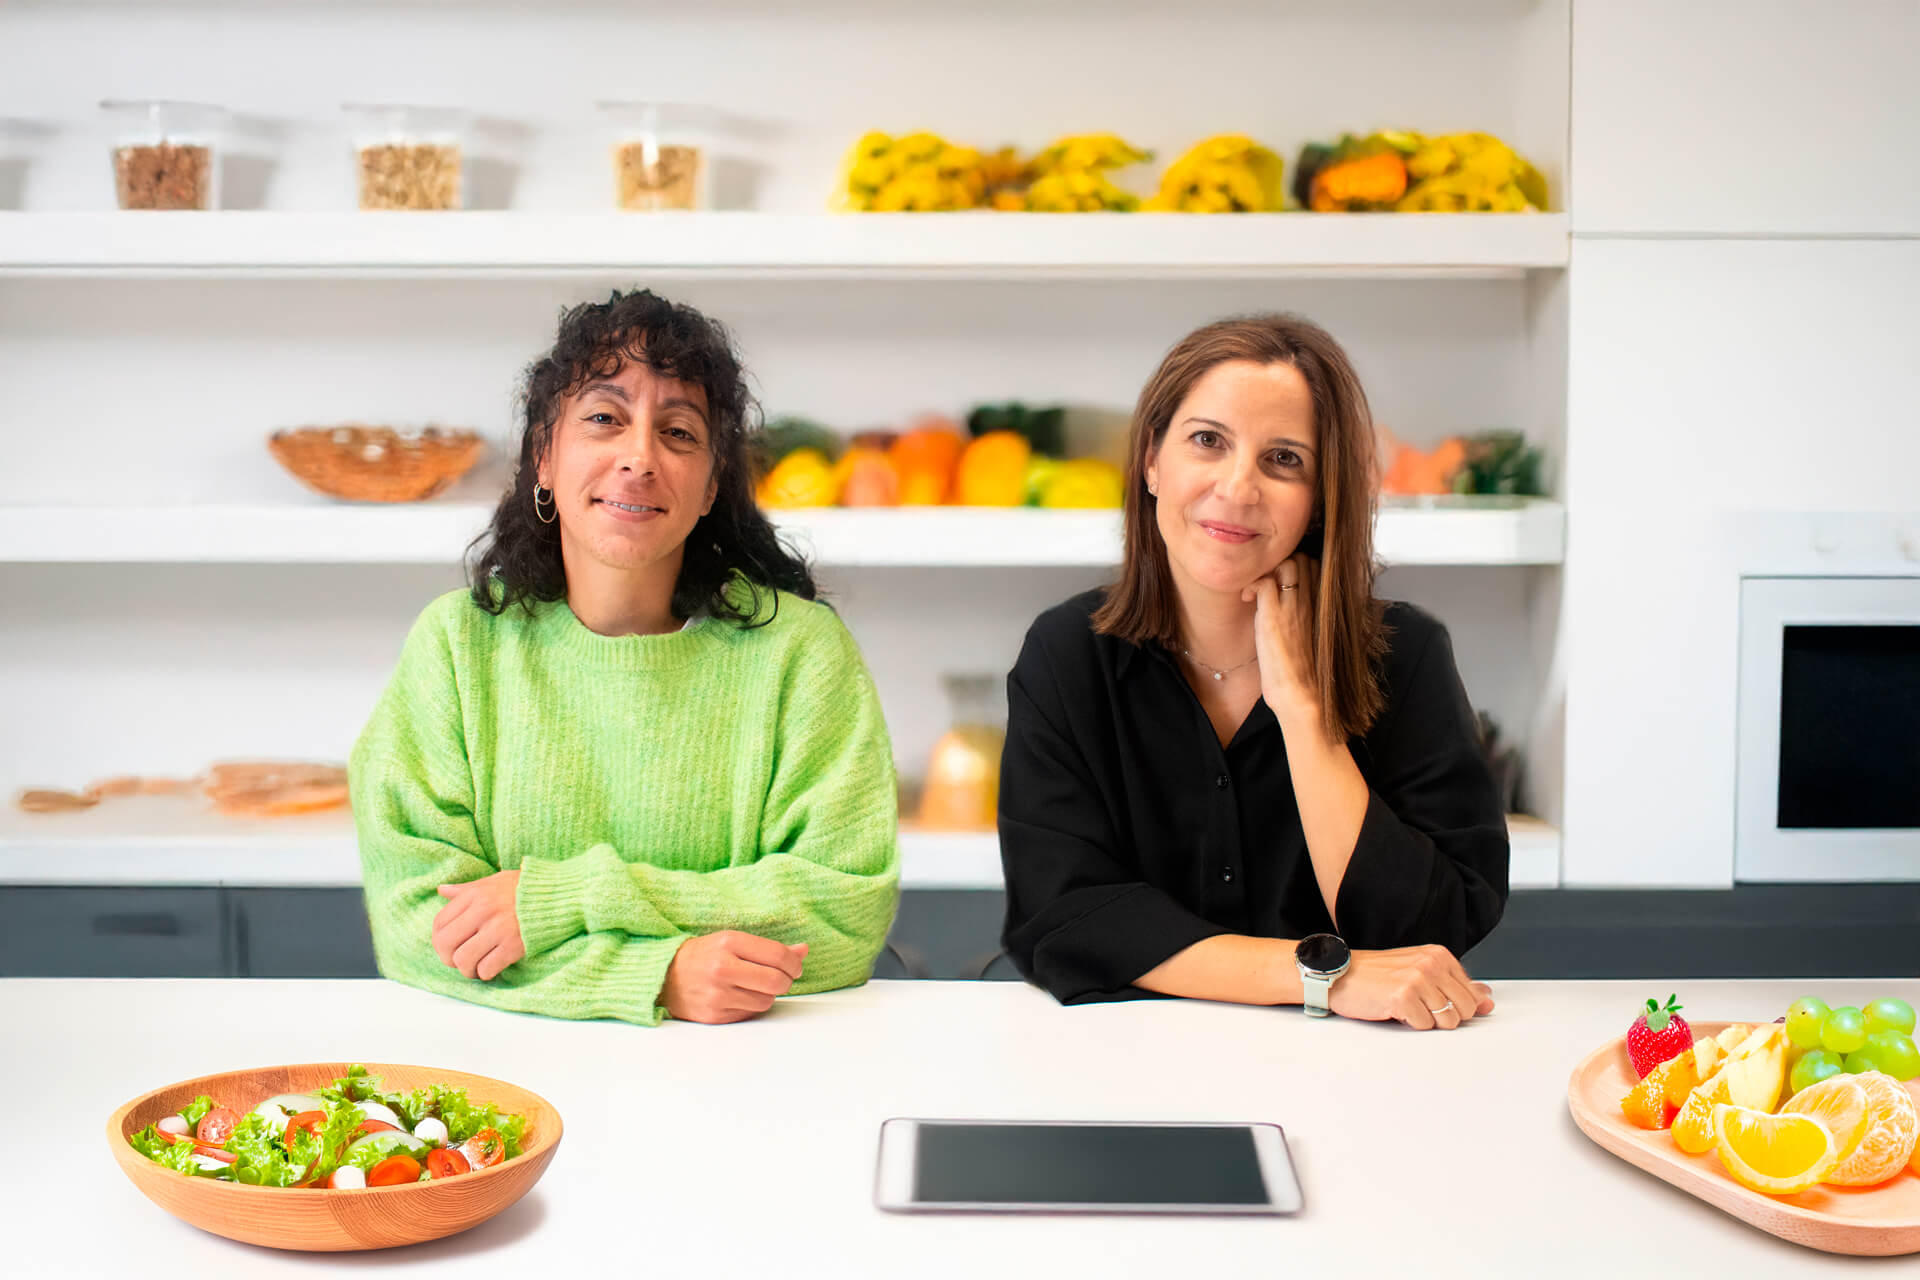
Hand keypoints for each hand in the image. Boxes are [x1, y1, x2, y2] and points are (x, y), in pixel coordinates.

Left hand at [433, 871, 525, 980]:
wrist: (561, 894)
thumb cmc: (527, 887)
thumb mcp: (494, 880)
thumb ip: (466, 889)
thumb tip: (441, 890)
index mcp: (475, 895)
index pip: (440, 923)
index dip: (439, 940)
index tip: (450, 946)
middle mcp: (482, 912)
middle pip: (446, 944)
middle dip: (448, 958)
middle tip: (460, 961)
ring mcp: (498, 930)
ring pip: (463, 960)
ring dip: (467, 970)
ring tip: (476, 967)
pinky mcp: (513, 946)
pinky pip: (486, 969)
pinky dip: (485, 973)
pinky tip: (492, 968)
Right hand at [662, 931, 808, 1024]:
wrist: (664, 976)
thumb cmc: (704, 955)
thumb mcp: (733, 941)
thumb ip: (770, 948)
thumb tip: (803, 950)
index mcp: (729, 942)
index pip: (778, 955)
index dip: (794, 963)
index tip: (795, 966)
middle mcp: (722, 968)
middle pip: (776, 981)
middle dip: (786, 981)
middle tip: (781, 978)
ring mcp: (717, 994)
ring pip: (766, 1000)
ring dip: (767, 994)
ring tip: (753, 985)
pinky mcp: (714, 1015)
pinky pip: (750, 1013)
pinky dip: (751, 1005)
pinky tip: (739, 996)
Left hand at [1244, 551, 1319, 719]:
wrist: (1301, 693)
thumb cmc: (1300, 671)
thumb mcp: (1305, 636)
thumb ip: (1301, 616)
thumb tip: (1285, 605)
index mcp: (1319, 607)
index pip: (1314, 566)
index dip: (1293, 567)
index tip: (1278, 583)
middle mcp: (1309, 603)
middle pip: (1302, 559)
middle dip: (1279, 564)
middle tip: (1264, 584)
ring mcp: (1292, 608)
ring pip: (1287, 563)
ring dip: (1266, 570)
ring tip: (1255, 590)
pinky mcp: (1274, 617)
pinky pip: (1264, 582)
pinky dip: (1251, 585)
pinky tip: (1246, 599)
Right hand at [1328, 944, 1494, 1030]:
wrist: (1339, 974)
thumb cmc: (1376, 974)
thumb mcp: (1420, 972)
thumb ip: (1456, 985)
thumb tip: (1487, 999)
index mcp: (1438, 955)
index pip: (1472, 994)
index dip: (1453, 1005)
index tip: (1433, 1000)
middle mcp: (1431, 963)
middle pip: (1465, 1009)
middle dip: (1445, 1016)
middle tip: (1419, 1005)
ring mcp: (1417, 979)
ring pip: (1448, 1021)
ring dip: (1426, 1021)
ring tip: (1407, 1006)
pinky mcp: (1403, 997)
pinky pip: (1424, 1026)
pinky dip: (1410, 1023)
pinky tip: (1394, 1009)